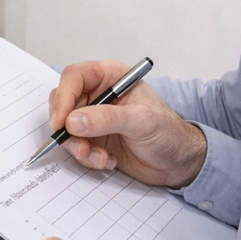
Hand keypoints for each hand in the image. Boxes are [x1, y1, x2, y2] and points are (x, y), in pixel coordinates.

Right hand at [49, 59, 206, 188]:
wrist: (178, 163)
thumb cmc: (168, 133)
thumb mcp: (142, 121)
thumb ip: (107, 119)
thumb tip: (74, 120)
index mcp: (112, 77)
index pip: (75, 77)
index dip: (63, 97)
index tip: (62, 121)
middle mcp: (99, 94)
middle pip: (64, 102)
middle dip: (68, 127)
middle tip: (81, 146)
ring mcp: (94, 117)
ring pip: (66, 127)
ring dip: (79, 147)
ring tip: (101, 158)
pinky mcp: (94, 138)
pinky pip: (75, 145)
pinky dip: (87, 157)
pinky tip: (107, 161)